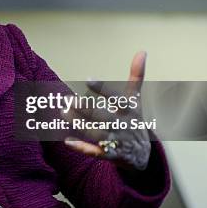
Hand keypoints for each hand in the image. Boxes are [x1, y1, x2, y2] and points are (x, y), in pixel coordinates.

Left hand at [63, 51, 151, 170]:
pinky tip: (67, 141)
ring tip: (63, 112)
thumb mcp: (135, 100)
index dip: (104, 89)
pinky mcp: (110, 156)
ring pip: (96, 133)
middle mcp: (123, 125)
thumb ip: (136, 76)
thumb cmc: (134, 121)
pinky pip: (96, 152)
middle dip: (85, 108)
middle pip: (103, 116)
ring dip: (79, 123)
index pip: (117, 98)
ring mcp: (117, 141)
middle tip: (68, 100)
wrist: (143, 155)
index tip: (88, 79)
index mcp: (130, 110)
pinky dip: (82, 148)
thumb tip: (142, 51)